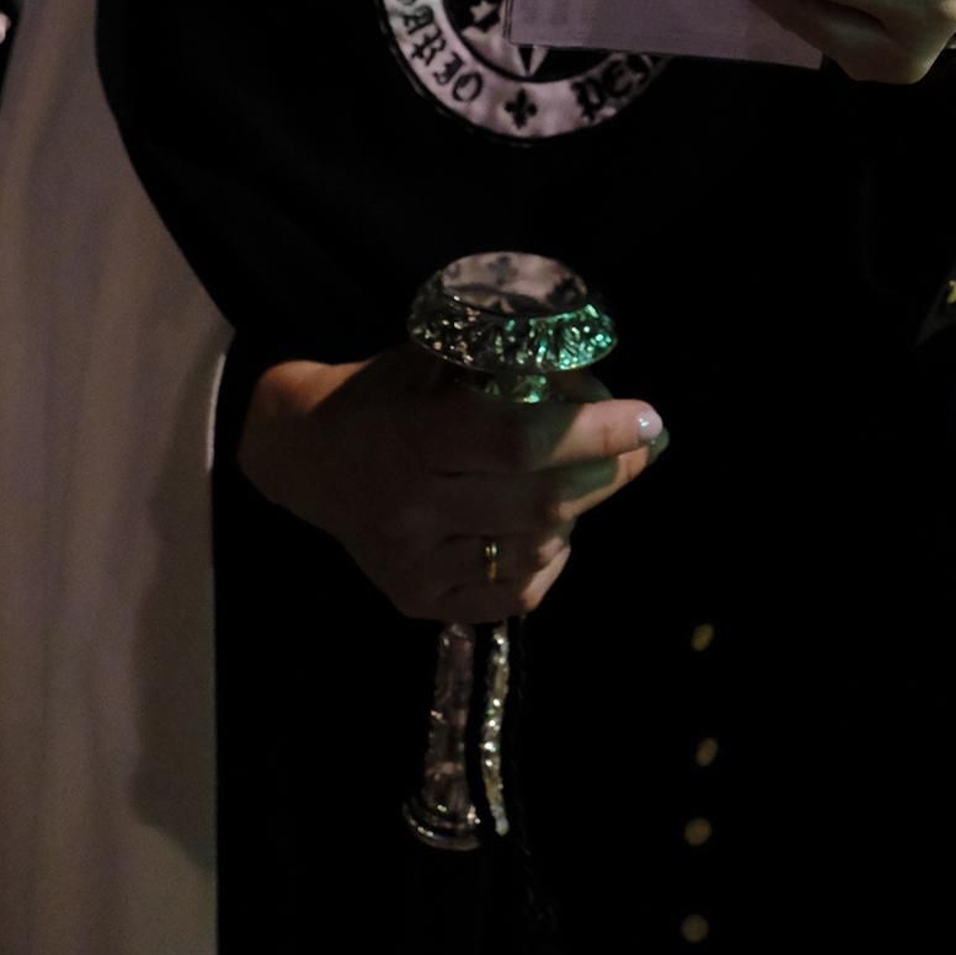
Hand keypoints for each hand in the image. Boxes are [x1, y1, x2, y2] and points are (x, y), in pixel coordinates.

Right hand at [238, 348, 665, 622]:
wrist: (308, 454)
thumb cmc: (388, 390)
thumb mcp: (435, 354)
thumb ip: (507, 360)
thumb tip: (599, 376)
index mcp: (413, 436)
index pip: (518, 440)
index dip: (592, 430)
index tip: (647, 417)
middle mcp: (409, 509)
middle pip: (540, 502)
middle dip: (608, 471)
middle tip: (639, 445)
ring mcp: (412, 564)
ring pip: (536, 550)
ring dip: (579, 509)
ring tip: (582, 477)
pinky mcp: (417, 601)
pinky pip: (515, 594)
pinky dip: (551, 558)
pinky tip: (551, 527)